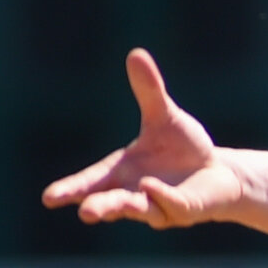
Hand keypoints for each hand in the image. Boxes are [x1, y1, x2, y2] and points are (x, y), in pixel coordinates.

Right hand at [41, 49, 254, 229]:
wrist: (219, 171)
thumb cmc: (183, 148)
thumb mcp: (164, 117)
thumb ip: (148, 92)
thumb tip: (136, 54)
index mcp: (121, 173)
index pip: (91, 182)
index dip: (71, 189)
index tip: (49, 198)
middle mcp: (136, 193)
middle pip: (112, 203)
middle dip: (99, 207)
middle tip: (85, 213)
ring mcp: (160, 206)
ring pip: (140, 210)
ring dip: (128, 206)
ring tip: (110, 206)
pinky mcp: (185, 211)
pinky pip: (173, 206)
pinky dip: (163, 197)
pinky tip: (153, 187)